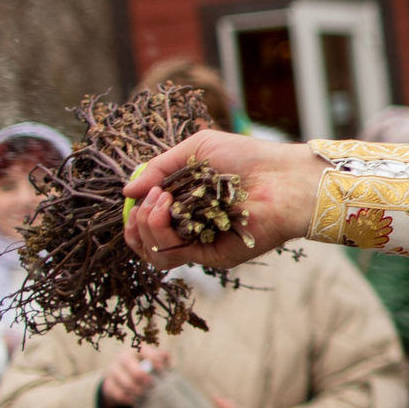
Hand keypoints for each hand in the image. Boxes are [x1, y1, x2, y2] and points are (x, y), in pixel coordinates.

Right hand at [100, 344, 171, 407]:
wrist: (126, 377)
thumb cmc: (146, 367)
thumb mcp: (154, 361)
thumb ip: (162, 358)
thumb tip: (166, 359)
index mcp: (136, 350)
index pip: (142, 349)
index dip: (152, 357)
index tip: (161, 368)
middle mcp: (123, 357)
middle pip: (127, 361)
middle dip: (139, 373)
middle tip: (149, 382)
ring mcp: (114, 370)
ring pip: (120, 377)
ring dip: (132, 387)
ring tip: (142, 393)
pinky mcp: (109, 383)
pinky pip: (114, 391)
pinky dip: (124, 397)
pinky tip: (133, 400)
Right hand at [123, 132, 324, 269]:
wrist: (281, 175)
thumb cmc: (247, 158)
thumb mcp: (194, 151)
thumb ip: (158, 169)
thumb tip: (126, 193)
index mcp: (188, 206)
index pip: (149, 223)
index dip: (134, 215)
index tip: (135, 196)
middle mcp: (193, 228)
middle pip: (145, 243)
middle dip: (136, 220)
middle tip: (152, 196)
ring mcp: (202, 244)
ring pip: (155, 253)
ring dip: (145, 225)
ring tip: (160, 200)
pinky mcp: (213, 256)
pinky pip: (173, 254)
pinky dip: (160, 230)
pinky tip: (167, 206)